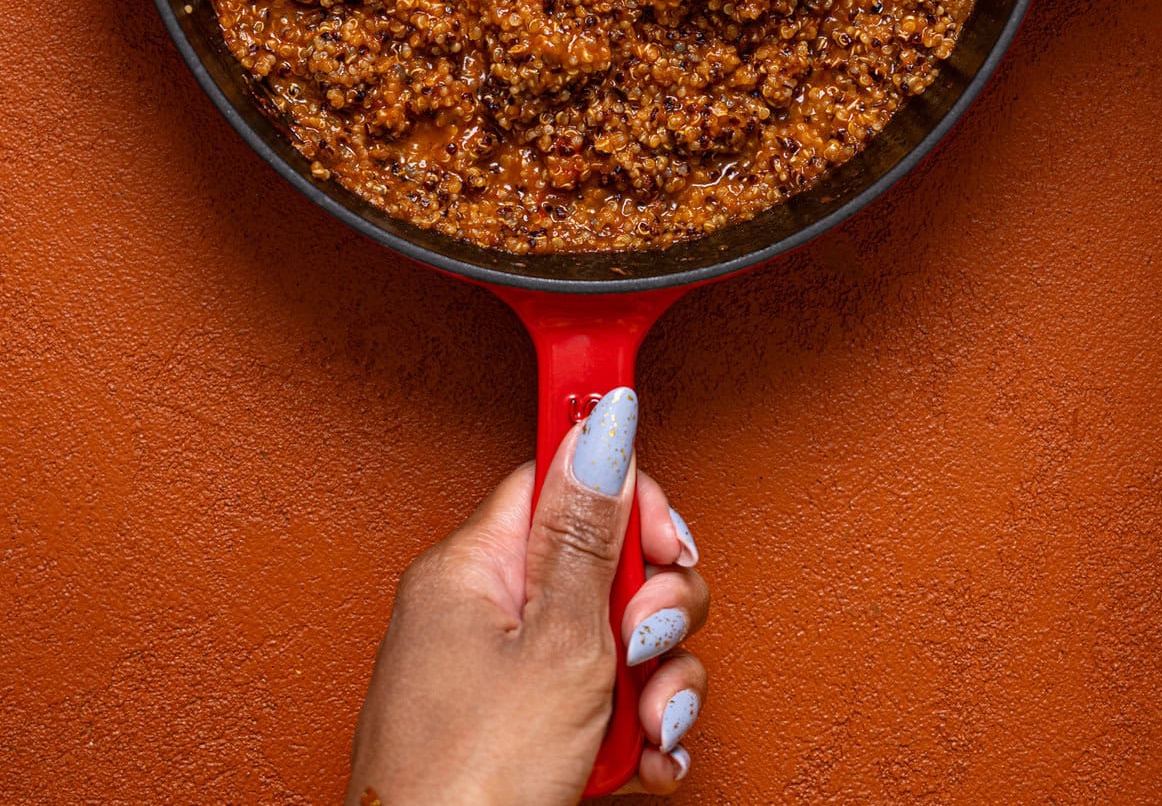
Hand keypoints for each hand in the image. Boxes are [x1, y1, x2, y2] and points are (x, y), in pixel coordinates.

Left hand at [344, 388, 708, 805]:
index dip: (625, 501)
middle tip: (643, 646)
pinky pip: (602, 703)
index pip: (560, 482)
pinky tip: (642, 763)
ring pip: (613, 639)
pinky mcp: (526, 736)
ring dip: (653, 683)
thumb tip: (604, 419)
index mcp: (472, 566)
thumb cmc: (468, 783)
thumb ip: (590, 530)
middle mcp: (482, 613)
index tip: (667, 537)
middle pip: (600, 563)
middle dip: (652, 609)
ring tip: (643, 724)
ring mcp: (503, 679)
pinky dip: (633, 732)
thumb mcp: (558, 641)